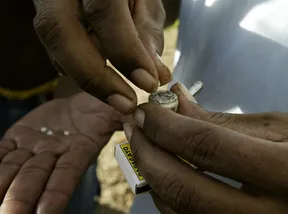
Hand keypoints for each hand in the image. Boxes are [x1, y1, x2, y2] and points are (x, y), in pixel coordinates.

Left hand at [0, 93, 121, 213]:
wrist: (80, 105)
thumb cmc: (101, 109)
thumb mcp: (114, 112)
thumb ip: (122, 117)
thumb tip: (135, 119)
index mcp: (79, 150)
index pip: (66, 174)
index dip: (56, 193)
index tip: (44, 212)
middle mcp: (54, 153)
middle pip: (35, 177)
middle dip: (21, 196)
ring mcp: (34, 147)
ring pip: (14, 168)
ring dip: (2, 185)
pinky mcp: (18, 138)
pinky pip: (0, 153)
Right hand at [32, 0, 170, 113]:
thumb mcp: (145, 1)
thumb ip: (147, 33)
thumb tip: (158, 75)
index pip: (104, 11)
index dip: (125, 51)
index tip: (149, 83)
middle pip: (61, 31)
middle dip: (95, 76)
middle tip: (126, 104)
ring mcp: (47, 3)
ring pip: (54, 43)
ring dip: (87, 78)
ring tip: (119, 98)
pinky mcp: (46, 21)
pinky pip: (55, 49)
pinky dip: (78, 69)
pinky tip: (101, 80)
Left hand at [124, 83, 287, 213]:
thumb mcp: (280, 129)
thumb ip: (223, 121)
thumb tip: (175, 102)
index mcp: (287, 175)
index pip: (206, 146)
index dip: (166, 125)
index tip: (146, 110)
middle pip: (183, 187)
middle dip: (148, 152)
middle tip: (134, 125)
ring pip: (179, 211)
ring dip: (152, 174)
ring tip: (143, 143)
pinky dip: (166, 195)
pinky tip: (162, 170)